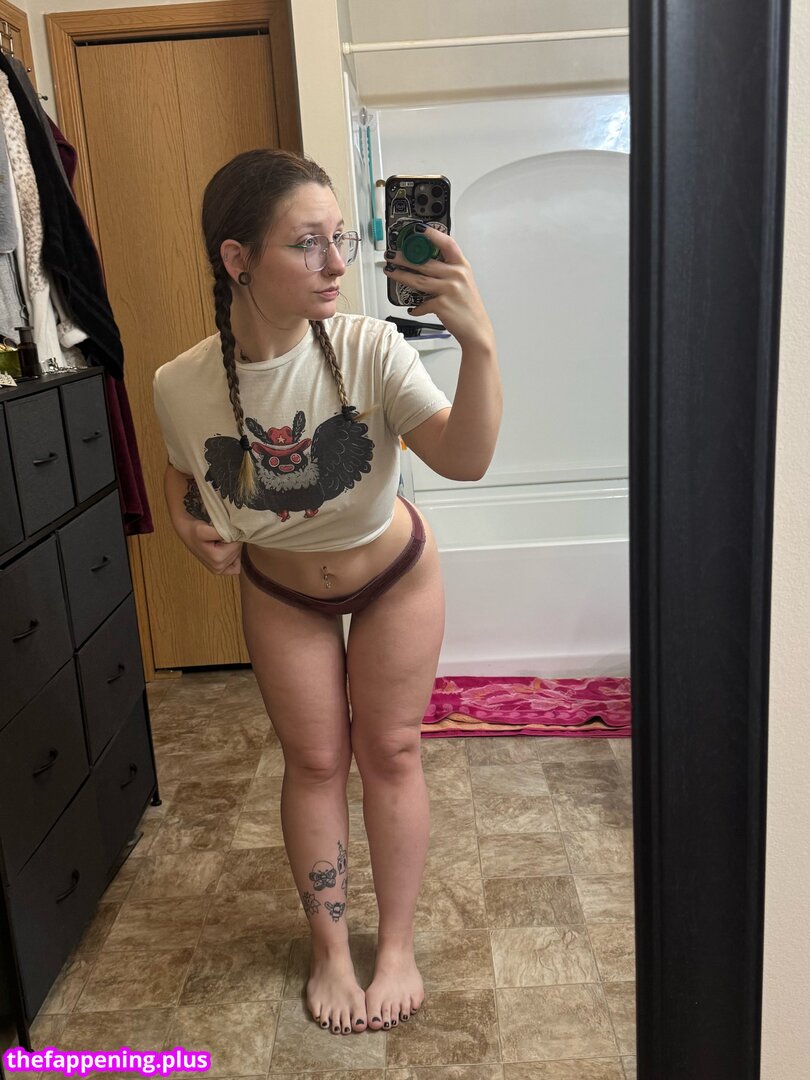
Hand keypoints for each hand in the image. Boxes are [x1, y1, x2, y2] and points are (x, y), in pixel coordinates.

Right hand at [180, 519, 242, 575]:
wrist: (188, 534)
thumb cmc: (196, 531)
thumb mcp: (205, 530)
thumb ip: (221, 533)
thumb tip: (236, 535)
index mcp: (217, 559)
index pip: (237, 544)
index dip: (232, 535)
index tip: (221, 532)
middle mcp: (218, 568)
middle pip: (237, 551)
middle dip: (232, 541)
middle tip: (220, 536)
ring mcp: (218, 570)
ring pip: (236, 556)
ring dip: (231, 547)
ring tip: (219, 541)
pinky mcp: (219, 570)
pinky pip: (235, 567)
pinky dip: (234, 558)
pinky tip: (226, 549)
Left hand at [382, 226, 494, 349]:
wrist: (476, 330)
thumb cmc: (468, 307)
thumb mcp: (464, 282)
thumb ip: (448, 270)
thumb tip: (425, 263)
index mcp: (462, 266)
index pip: (447, 243)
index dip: (432, 234)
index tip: (418, 228)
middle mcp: (456, 275)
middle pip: (425, 262)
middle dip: (404, 257)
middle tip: (391, 254)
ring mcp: (449, 289)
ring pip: (419, 280)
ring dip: (401, 275)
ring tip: (390, 272)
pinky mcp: (442, 305)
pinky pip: (422, 304)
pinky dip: (415, 307)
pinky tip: (412, 308)